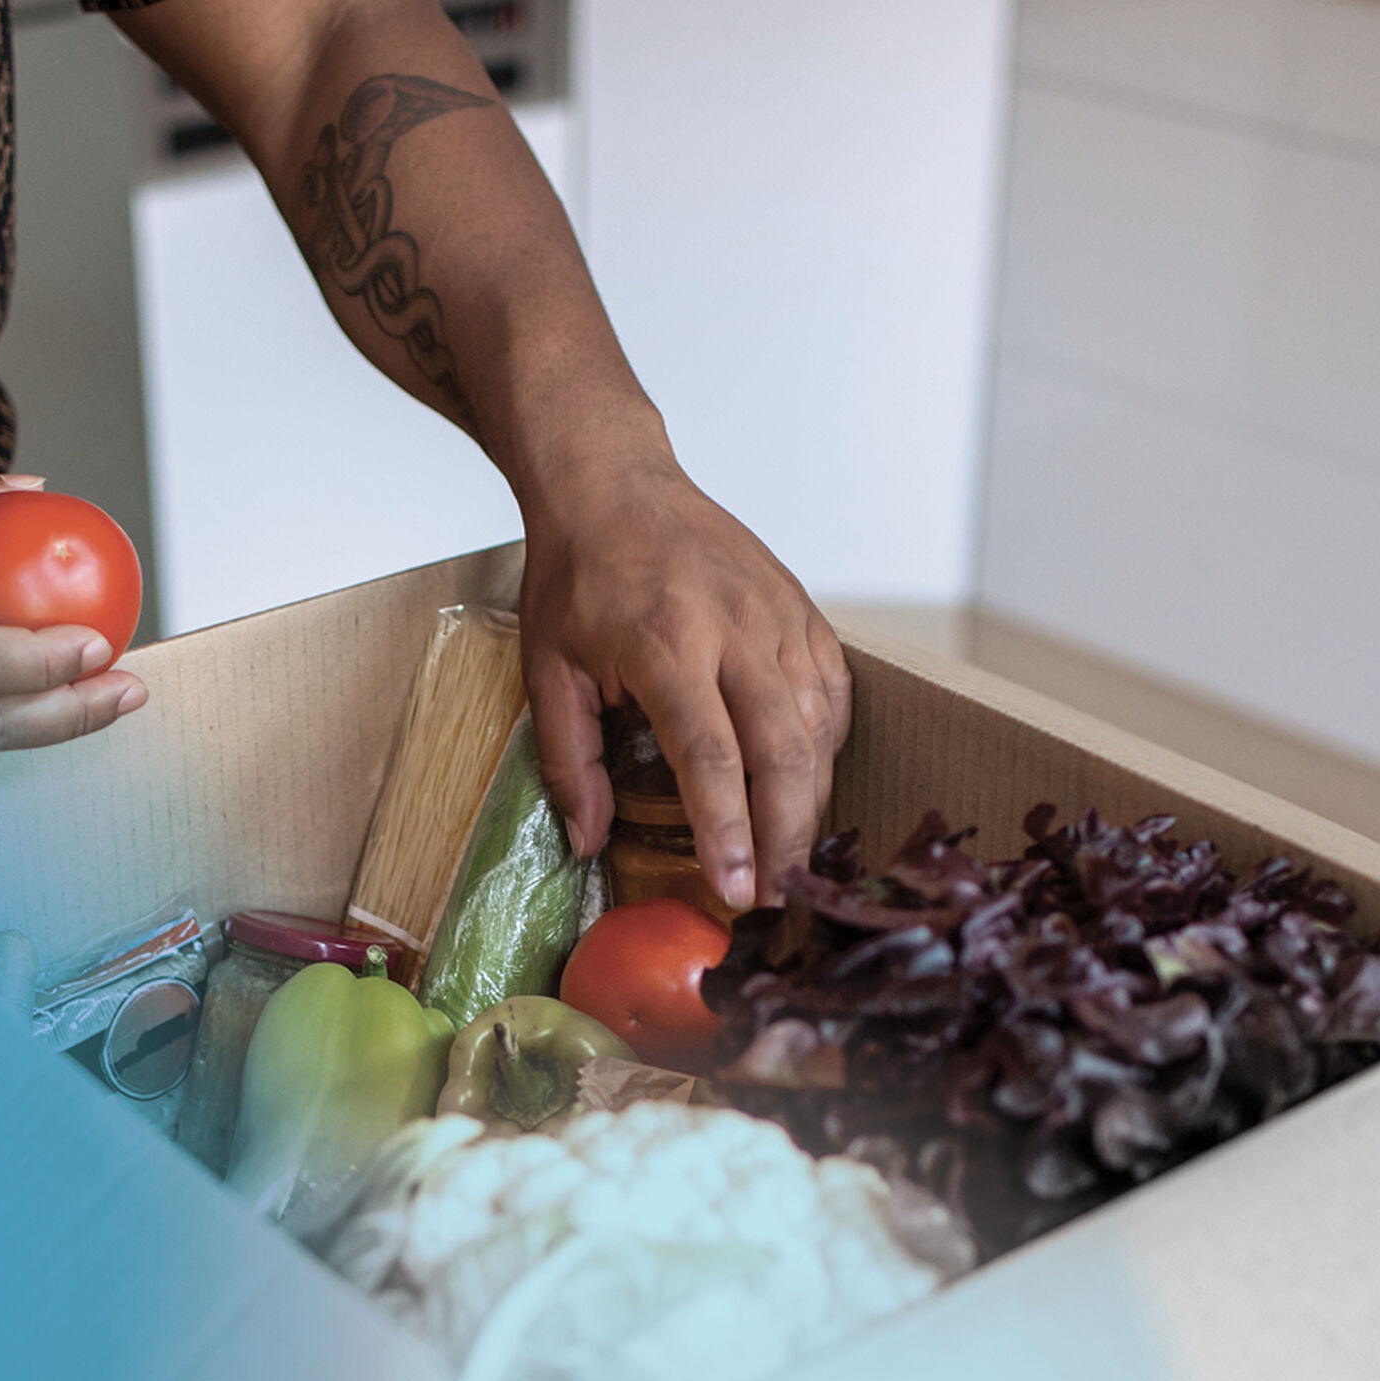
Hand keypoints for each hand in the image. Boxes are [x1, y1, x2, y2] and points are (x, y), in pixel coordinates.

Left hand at [519, 461, 849, 911]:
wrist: (615, 484)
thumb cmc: (578, 576)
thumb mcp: (548, 669)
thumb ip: (569, 760)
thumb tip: (587, 842)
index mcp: (668, 643)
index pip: (712, 755)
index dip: (728, 831)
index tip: (735, 890)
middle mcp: (735, 629)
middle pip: (783, 750)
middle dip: (786, 835)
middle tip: (776, 897)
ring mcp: (778, 617)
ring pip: (817, 727)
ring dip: (809, 801)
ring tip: (789, 858)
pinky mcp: (802, 612)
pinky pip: (831, 695)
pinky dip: (824, 750)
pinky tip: (804, 787)